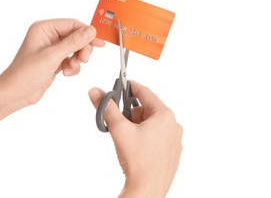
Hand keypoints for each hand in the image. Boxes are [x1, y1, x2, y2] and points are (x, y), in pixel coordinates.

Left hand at [0, 18, 103, 107]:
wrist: (15, 94)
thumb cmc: (25, 74)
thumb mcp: (52, 56)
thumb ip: (73, 42)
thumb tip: (90, 31)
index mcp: (44, 28)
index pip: (72, 24)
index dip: (87, 33)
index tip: (98, 43)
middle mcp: (48, 36)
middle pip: (77, 36)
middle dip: (82, 49)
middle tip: (84, 59)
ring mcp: (52, 49)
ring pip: (76, 49)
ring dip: (77, 59)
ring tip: (70, 68)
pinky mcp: (55, 60)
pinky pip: (72, 59)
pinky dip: (73, 66)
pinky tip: (66, 73)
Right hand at [88, 81, 182, 197]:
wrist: (147, 190)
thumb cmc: (138, 161)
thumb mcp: (119, 129)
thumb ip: (106, 108)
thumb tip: (96, 92)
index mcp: (164, 115)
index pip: (145, 92)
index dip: (130, 86)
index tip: (121, 84)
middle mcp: (173, 125)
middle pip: (147, 109)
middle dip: (130, 111)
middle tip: (118, 117)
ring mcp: (173, 139)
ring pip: (151, 123)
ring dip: (136, 124)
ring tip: (125, 135)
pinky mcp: (171, 151)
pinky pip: (157, 135)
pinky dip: (144, 134)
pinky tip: (134, 145)